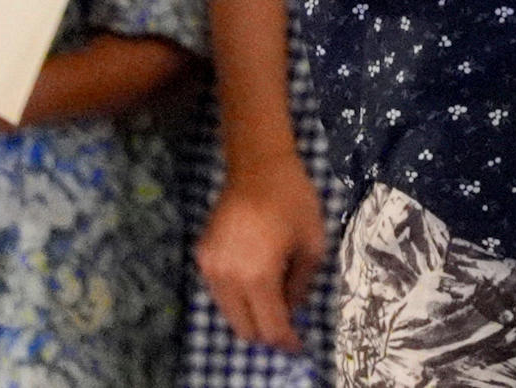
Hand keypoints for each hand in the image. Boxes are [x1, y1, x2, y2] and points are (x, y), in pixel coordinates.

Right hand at [196, 142, 329, 350]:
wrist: (257, 167)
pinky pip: (219, 292)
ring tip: (275, 300)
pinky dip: (238, 298)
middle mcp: (227, 278)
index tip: (298, 346)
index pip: (269, 326)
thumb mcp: (313, 242)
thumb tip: (293, 309)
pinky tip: (257, 282)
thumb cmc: (293, 200)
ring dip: (251, 315)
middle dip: (267, 333)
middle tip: (288, 326)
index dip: (285, 341)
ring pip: (228, 313)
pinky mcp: (202, 257)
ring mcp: (210, 268)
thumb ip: (303, 283)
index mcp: (257, 275)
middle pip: (244, 328)